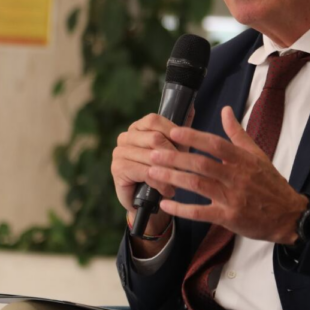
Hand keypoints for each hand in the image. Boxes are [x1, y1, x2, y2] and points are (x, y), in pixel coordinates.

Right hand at [111, 112, 190, 241]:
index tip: (187, 145)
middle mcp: (125, 137)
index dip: (173, 132)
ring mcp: (119, 152)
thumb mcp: (175, 149)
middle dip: (174, 154)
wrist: (147, 202)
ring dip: (169, 171)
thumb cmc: (163, 171)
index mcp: (137, 127)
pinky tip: (168, 190)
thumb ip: (180, 130)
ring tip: (180, 181)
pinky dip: (160, 182)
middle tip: (185, 168)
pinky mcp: (118, 169)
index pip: (154, 120)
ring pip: (151, 156)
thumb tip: (191, 106)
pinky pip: (145, 172)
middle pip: (154, 138)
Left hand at [147, 106, 308, 244]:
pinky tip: (166, 205)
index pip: (216, 144)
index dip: (194, 136)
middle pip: (202, 164)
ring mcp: (233, 198)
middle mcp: (237, 177)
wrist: (288, 216)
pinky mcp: (229, 218)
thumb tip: (226, 110)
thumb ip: (238, 134)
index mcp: (244, 160)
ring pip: (198, 186)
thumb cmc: (271, 184)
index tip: (174, 131)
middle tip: (154, 152)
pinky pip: (201, 213)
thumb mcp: (258, 155)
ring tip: (153, 172)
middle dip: (176, 157)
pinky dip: (182, 209)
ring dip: (174, 178)